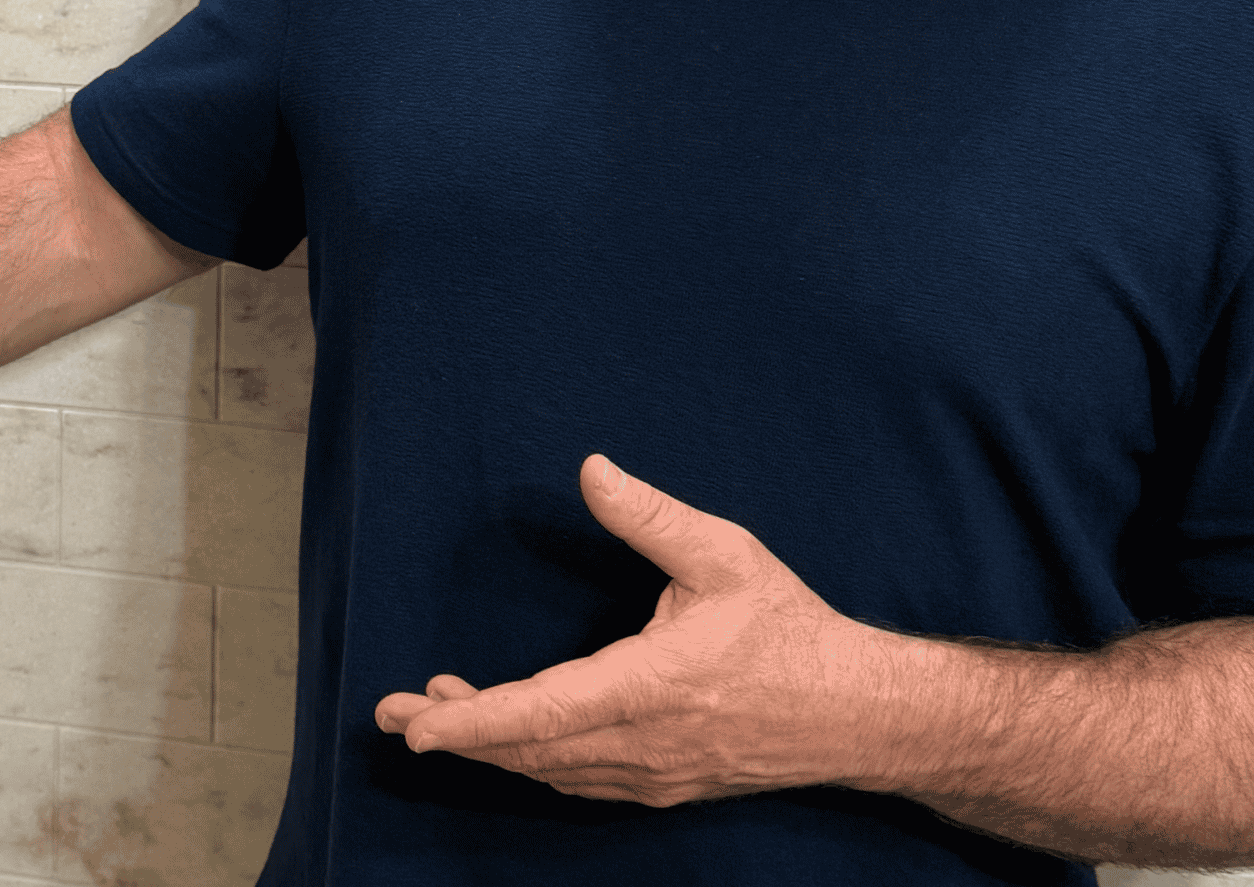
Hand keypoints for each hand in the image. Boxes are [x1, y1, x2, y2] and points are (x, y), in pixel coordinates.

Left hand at [373, 454, 891, 806]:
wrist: (859, 714)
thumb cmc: (789, 629)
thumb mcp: (724, 554)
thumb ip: (650, 516)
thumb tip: (591, 470)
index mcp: (652, 686)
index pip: (543, 715)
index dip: (475, 722)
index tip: (418, 724)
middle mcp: (644, 742)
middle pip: (529, 751)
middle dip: (457, 734)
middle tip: (394, 714)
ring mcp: (652, 773)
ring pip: (550, 770)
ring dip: (491, 744)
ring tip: (436, 710)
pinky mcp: (662, 783)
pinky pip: (579, 779)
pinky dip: (532, 759)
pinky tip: (506, 734)